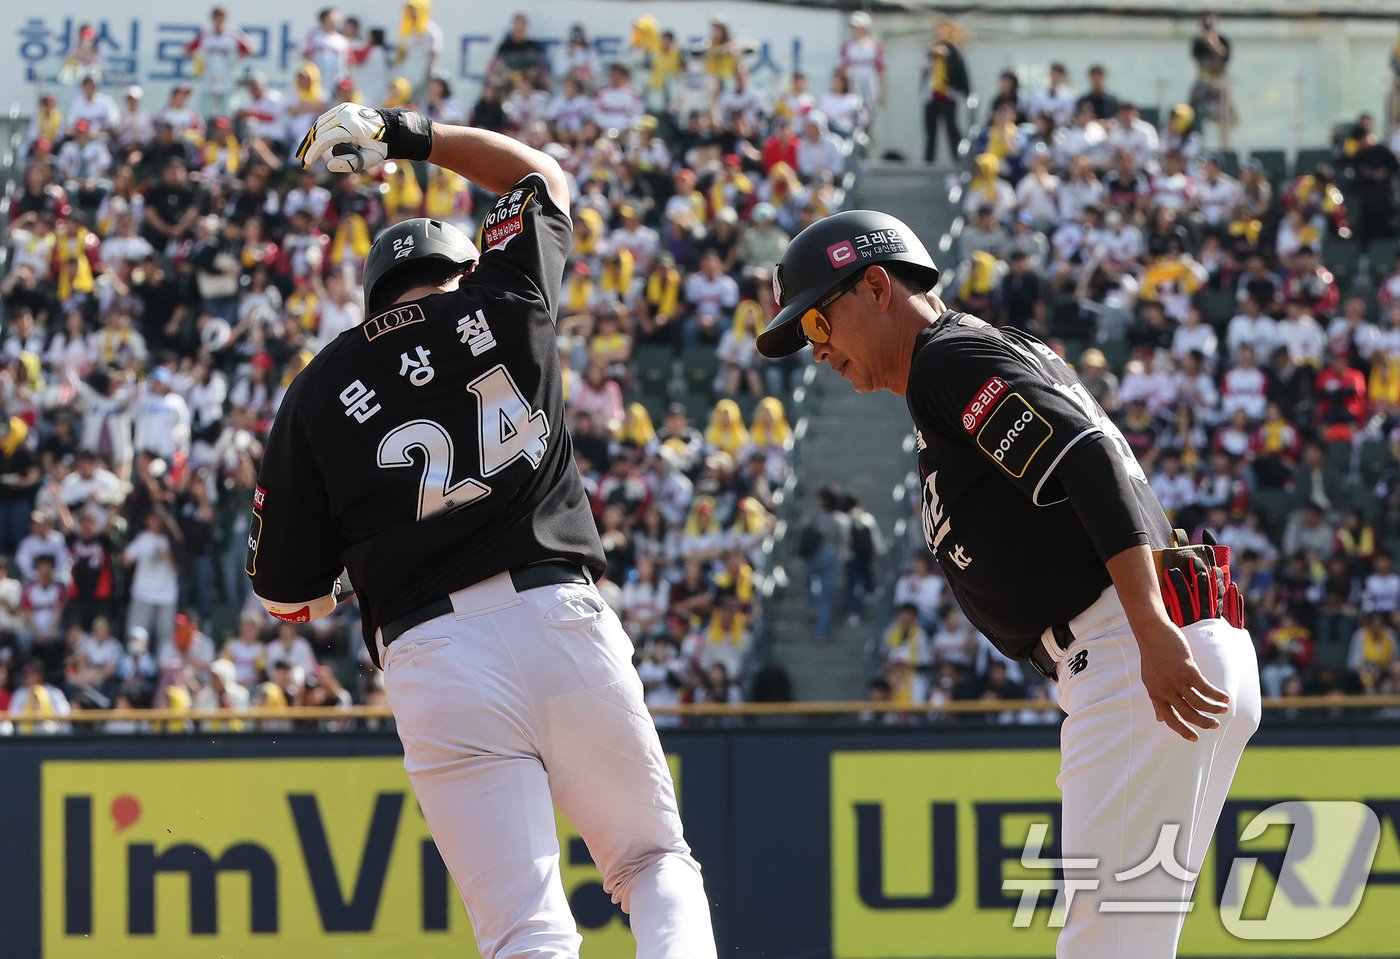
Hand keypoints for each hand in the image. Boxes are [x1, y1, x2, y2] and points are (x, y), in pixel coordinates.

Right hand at [295, 103, 389, 172]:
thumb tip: (328, 164)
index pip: (325, 139)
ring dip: (313, 138)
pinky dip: (319, 130)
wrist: (390, 128)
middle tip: (304, 160)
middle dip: (310, 146)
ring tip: (308, 152)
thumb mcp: (370, 160)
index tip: (307, 162)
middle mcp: (345, 114)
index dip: (314, 151)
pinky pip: (326, 119)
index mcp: (352, 126)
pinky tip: (315, 141)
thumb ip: (350, 164)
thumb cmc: (380, 146)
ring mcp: (343, 109)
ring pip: (320, 123)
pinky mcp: (342, 108)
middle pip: (320, 130)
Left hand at [1135, 620, 1229, 741]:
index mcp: (1155, 695)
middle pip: (1187, 714)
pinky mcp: (1187, 671)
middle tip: (1214, 725)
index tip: (1195, 738)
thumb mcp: (1149, 681)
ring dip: (1214, 709)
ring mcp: (1176, 681)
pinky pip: (1205, 688)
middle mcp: (1165, 691)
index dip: (1183, 730)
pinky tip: (1225, 697)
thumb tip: (1158, 719)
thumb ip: (1156, 700)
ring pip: (1199, 703)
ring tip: (1224, 710)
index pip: (1169, 719)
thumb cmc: (1152, 656)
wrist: (1152, 633)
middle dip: (1203, 722)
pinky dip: (1217, 695)